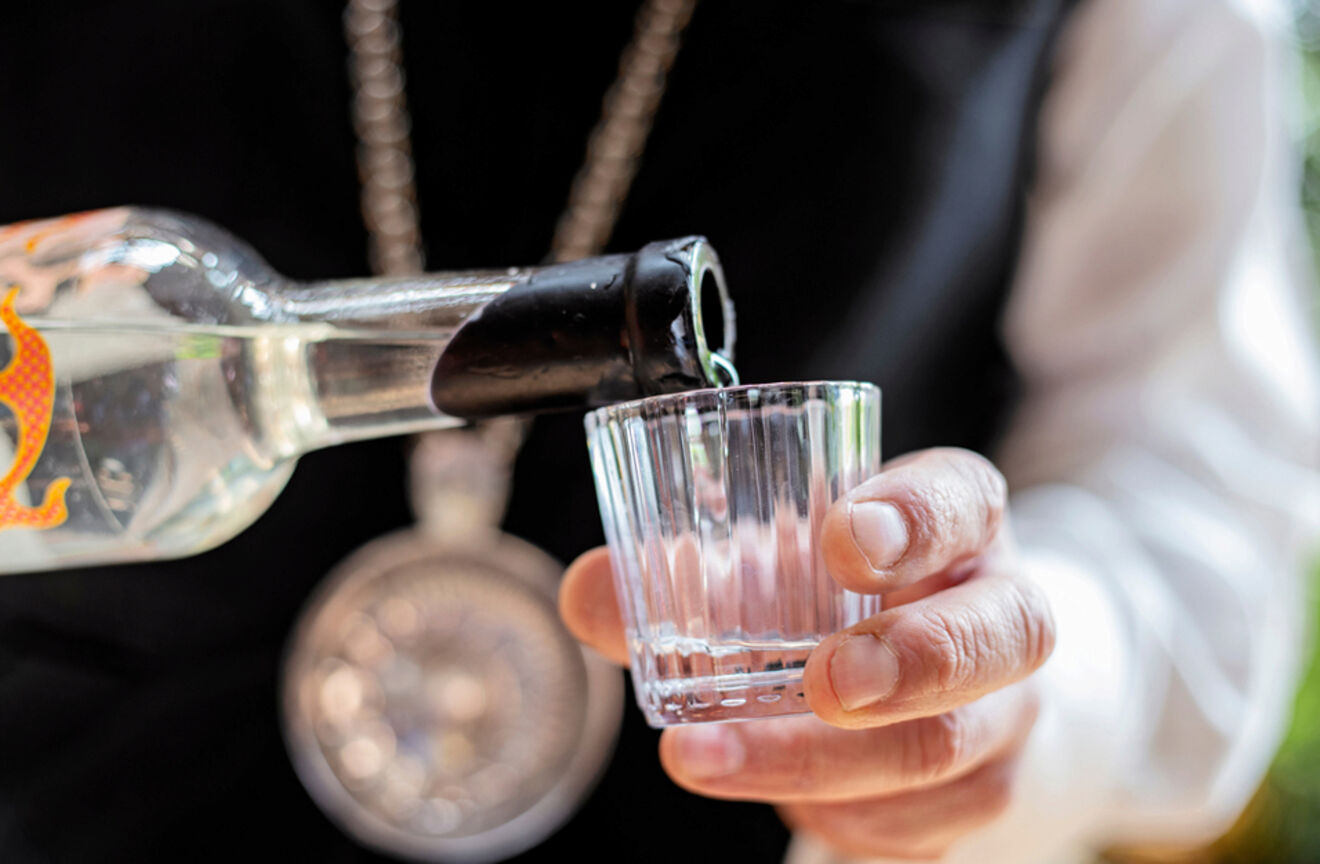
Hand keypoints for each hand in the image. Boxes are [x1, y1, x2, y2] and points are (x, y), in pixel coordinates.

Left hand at [560, 448, 1054, 859]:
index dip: (916, 516)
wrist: (955, 686)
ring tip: (707, 757)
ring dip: (825, 763)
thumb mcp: (785, 566)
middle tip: (825, 682)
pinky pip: (921, 825)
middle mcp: (1000, 611)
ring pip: (949, 747)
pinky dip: (836, 816)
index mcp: (957, 526)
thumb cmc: (849, 602)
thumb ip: (689, 573)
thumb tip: (588, 592)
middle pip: (1004, 632)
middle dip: (913, 661)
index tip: (842, 537)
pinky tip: (778, 801)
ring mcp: (1005, 712)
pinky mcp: (981, 795)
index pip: (963, 499)